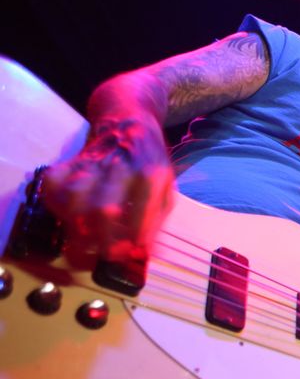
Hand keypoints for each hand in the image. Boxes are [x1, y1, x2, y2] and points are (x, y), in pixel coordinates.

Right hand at [42, 114, 174, 263]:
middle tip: (103, 255)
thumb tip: (149, 254)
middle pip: (103, 209)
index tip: (128, 256)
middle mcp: (121, 167)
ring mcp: (93, 162)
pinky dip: (55, 204)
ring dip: (76, 226)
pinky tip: (67, 216)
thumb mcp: (166, 187)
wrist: (129, 122)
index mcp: (151, 174)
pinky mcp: (71, 160)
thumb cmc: (149, 162)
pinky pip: (53, 184)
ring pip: (74, 198)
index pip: (140, 214)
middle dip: (102, 240)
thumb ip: (157, 221)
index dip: (132, 241)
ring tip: (84, 240)